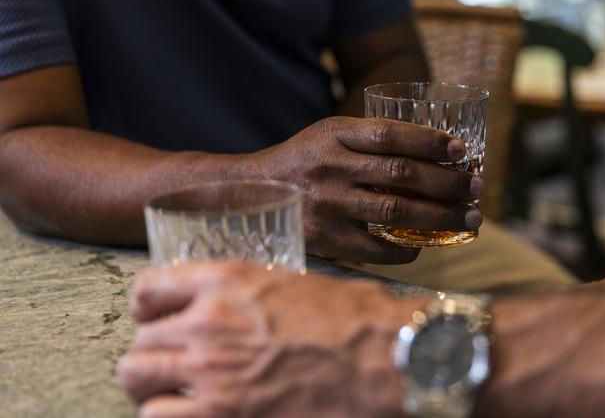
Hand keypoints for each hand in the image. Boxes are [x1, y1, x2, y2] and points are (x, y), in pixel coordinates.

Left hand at [118, 262, 426, 417]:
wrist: (389, 358)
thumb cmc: (359, 321)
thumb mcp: (298, 284)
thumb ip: (250, 295)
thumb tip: (237, 309)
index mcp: (226, 281)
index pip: (149, 288)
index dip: (149, 309)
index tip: (157, 320)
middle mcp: (207, 322)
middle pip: (140, 341)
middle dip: (155, 355)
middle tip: (175, 367)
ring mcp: (210, 372)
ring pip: (136, 378)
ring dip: (155, 389)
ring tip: (179, 396)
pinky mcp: (221, 416)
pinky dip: (170, 417)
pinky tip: (195, 415)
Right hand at [251, 116, 483, 263]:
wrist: (251, 194)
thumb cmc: (302, 162)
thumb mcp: (328, 135)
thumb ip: (369, 138)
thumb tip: (434, 151)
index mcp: (334, 135)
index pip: (390, 134)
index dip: (431, 141)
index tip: (462, 150)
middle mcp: (331, 167)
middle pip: (402, 173)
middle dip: (448, 182)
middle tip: (477, 189)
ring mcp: (328, 204)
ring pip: (397, 210)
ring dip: (440, 216)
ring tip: (469, 219)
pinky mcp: (325, 239)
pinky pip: (376, 248)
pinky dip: (407, 248)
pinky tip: (425, 246)